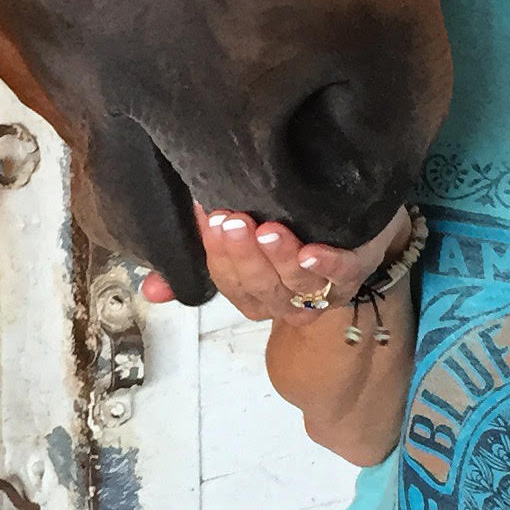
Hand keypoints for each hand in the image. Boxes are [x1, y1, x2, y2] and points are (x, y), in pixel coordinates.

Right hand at [143, 203, 409, 320]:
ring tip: (267, 229)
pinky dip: (327, 265)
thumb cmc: (290, 221)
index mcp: (256, 293)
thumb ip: (200, 254)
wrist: (355, 211)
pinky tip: (312, 250)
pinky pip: (343, 274)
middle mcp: (288, 298)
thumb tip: (150, 289)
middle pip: (260, 287)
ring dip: (279, 260)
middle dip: (243, 257)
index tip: (207, 217)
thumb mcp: (238, 238)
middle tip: (231, 220)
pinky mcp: (358, 266)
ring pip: (297, 284)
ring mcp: (324, 287)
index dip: (217, 256)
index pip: (229, 282)